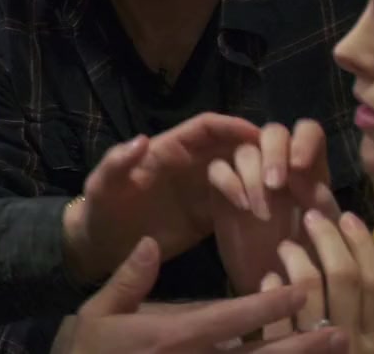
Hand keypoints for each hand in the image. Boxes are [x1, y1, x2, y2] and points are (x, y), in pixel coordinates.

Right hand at [54, 236, 348, 353]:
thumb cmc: (87, 352)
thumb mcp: (99, 312)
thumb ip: (129, 278)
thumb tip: (150, 243)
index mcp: (173, 337)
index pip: (230, 318)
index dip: (269, 304)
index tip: (302, 289)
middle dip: (302, 346)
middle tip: (342, 333)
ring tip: (334, 351)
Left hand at [63, 112, 262, 280]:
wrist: (102, 248)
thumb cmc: (100, 210)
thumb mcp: (102, 186)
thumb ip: (117, 162)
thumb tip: (142, 140)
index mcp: (168, 149)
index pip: (206, 128)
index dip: (232, 126)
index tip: (258, 135)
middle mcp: (191, 165)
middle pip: (232, 147)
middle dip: (255, 154)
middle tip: (273, 177)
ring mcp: (202, 191)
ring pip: (241, 174)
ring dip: (259, 181)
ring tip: (269, 201)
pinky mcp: (208, 217)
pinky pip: (239, 204)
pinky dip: (257, 205)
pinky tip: (271, 217)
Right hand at [208, 120, 338, 294]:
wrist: (278, 291)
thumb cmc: (309, 263)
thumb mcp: (326, 234)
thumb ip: (322, 203)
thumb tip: (303, 176)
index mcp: (310, 169)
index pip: (308, 132)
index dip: (303, 141)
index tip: (299, 166)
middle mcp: (278, 165)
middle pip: (272, 132)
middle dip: (274, 153)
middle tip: (275, 184)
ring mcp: (248, 176)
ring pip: (245, 150)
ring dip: (253, 174)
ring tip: (260, 210)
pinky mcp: (222, 191)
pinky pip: (217, 168)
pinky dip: (228, 180)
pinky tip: (242, 205)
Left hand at [261, 211, 373, 353]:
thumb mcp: (360, 342)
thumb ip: (356, 307)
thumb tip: (345, 251)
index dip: (364, 245)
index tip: (348, 217)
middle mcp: (350, 341)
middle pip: (344, 277)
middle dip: (327, 239)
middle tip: (310, 216)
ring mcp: (317, 348)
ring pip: (307, 289)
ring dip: (296, 257)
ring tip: (286, 246)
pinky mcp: (285, 353)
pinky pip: (276, 314)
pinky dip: (273, 288)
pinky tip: (270, 277)